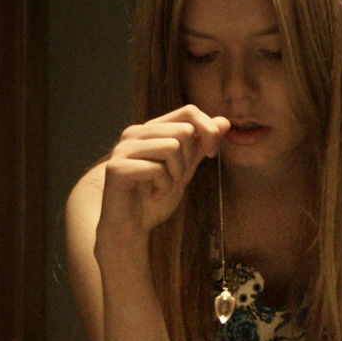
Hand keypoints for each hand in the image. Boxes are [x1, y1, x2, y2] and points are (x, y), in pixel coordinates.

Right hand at [97, 105, 229, 243]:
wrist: (131, 229)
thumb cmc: (154, 200)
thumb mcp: (184, 170)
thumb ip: (200, 146)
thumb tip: (224, 122)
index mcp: (150, 130)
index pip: (188, 111)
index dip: (207, 130)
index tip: (211, 154)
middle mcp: (135, 133)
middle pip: (184, 131)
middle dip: (188, 160)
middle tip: (174, 179)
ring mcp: (124, 149)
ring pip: (172, 147)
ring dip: (175, 175)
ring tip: (162, 188)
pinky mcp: (117, 168)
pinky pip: (157, 169)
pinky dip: (163, 188)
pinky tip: (152, 196)